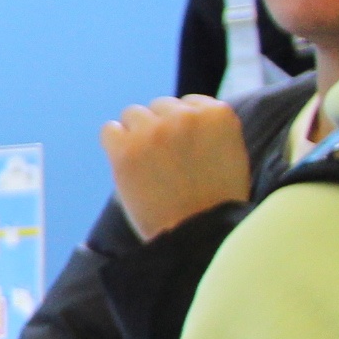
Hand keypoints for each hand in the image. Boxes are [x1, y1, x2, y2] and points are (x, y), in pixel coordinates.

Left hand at [104, 96, 251, 239]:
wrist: (198, 235)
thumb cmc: (215, 203)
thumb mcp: (228, 155)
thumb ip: (208, 130)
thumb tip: (180, 112)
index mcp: (219, 114)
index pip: (188, 103)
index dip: (182, 129)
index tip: (183, 152)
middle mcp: (187, 115)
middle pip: (160, 106)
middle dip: (159, 129)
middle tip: (164, 164)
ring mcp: (155, 130)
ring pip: (133, 114)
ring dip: (136, 135)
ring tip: (148, 167)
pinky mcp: (127, 148)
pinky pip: (109, 130)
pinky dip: (114, 145)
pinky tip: (126, 165)